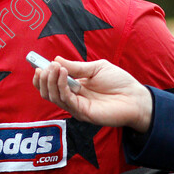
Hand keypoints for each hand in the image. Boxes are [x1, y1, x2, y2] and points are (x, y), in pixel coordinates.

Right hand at [32, 56, 153, 132]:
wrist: (136, 96)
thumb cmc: (119, 82)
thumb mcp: (96, 68)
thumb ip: (76, 67)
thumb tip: (55, 60)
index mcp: (75, 87)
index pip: (51, 84)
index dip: (42, 76)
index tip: (37, 65)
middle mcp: (73, 98)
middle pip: (48, 92)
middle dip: (44, 79)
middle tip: (47, 67)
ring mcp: (77, 107)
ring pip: (53, 97)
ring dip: (51, 81)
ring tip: (55, 68)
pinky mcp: (83, 113)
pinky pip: (66, 101)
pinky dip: (61, 87)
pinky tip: (63, 74)